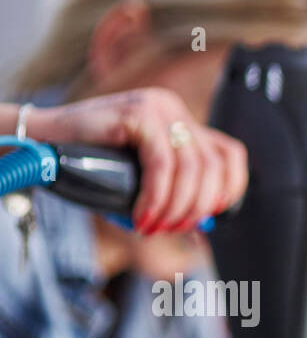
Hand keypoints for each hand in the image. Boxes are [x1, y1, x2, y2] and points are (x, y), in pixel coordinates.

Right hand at [15, 88, 247, 233]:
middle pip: (212, 167)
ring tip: (154, 227)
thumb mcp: (145, 180)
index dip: (230, 189)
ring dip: (176, 208)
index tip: (211, 216)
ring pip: (191, 169)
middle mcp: (174, 110)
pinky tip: (142, 216)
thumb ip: (175, 192)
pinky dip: (157, 197)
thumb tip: (207, 225)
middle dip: (196, 208)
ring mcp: (158, 107)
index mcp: (182, 123)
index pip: (230, 155)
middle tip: (171, 229)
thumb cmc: (93, 166)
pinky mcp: (139, 112)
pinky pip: (162, 165)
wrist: (44, 142)